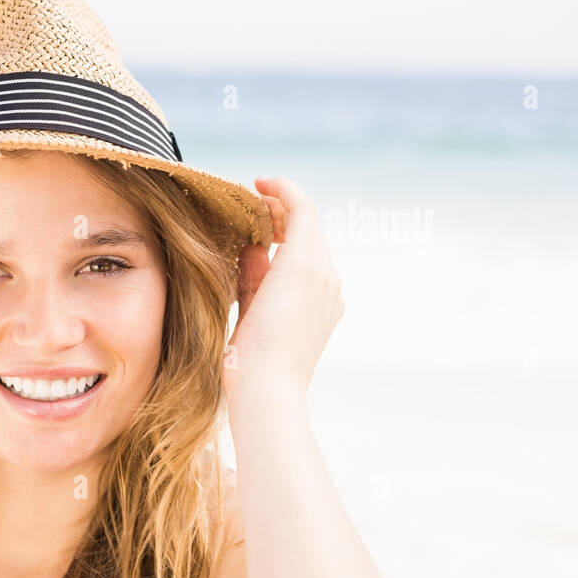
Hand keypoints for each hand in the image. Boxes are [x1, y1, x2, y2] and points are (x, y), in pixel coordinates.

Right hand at [223, 177, 343, 400]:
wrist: (270, 392)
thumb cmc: (248, 352)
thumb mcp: (245, 298)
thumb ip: (253, 264)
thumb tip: (256, 245)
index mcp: (304, 265)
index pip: (302, 208)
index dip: (281, 189)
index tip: (257, 184)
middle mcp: (326, 274)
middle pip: (310, 225)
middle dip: (283, 211)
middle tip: (253, 209)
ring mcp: (332, 294)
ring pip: (315, 247)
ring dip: (291, 236)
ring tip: (260, 237)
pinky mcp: (331, 312)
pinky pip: (318, 272)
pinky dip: (298, 260)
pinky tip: (273, 271)